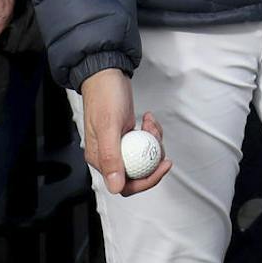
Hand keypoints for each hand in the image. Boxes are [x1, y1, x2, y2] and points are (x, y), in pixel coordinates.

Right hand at [77, 69, 170, 196]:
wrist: (107, 74)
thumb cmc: (104, 96)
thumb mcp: (109, 127)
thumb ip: (111, 158)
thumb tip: (115, 188)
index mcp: (99, 159)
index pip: (124, 185)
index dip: (145, 181)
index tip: (161, 167)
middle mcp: (109, 155)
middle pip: (137, 173)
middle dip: (152, 160)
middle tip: (161, 145)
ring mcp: (119, 145)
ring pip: (143, 157)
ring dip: (153, 142)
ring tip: (150, 124)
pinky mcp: (128, 135)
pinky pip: (144, 142)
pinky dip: (151, 132)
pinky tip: (147, 118)